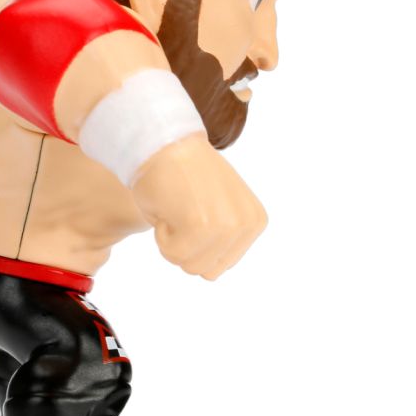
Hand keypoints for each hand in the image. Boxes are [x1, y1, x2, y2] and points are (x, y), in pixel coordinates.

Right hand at [130, 132, 267, 279]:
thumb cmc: (183, 175)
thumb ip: (224, 236)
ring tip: (176, 206)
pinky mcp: (201, 224)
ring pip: (188, 265)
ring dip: (172, 240)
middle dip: (184, 245)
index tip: (193, 209)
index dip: (196, 242)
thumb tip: (214, 271)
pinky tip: (168, 205)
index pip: (219, 265)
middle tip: (182, 209)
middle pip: (206, 270)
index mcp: (255, 221)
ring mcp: (226, 225)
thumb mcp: (219, 208)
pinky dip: (160, 233)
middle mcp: (246, 224)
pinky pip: (172, 253)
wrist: (164, 143)